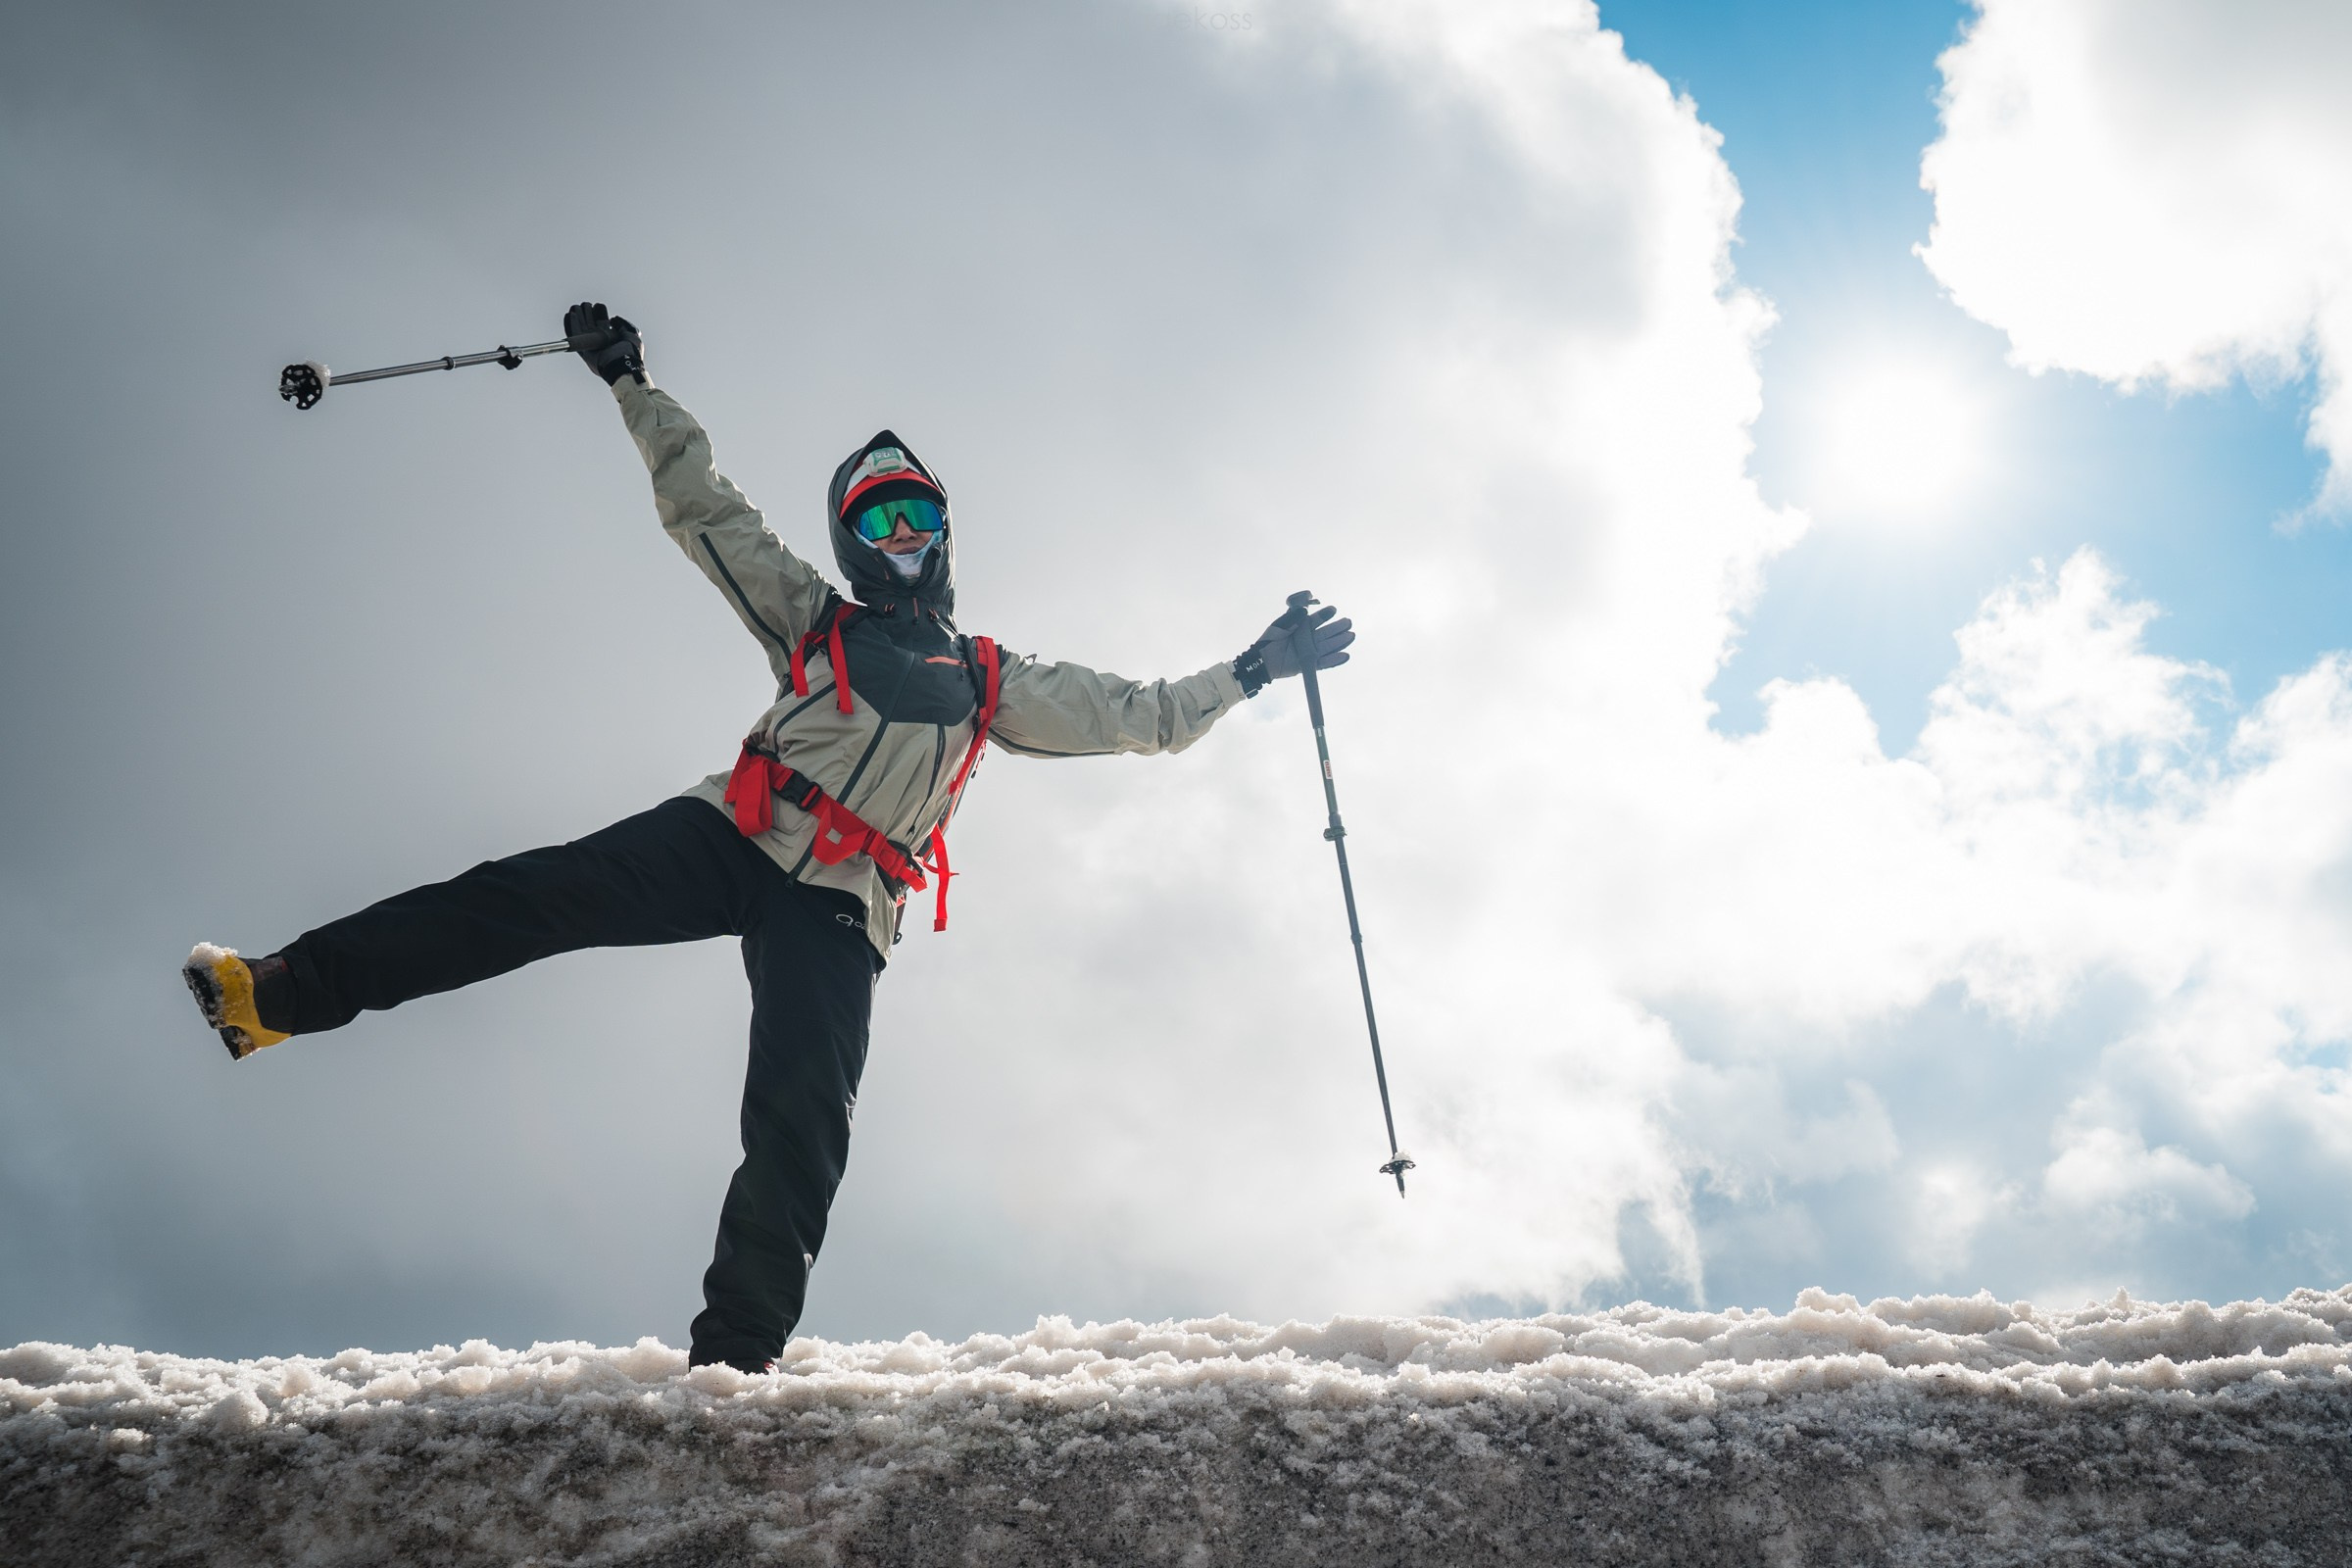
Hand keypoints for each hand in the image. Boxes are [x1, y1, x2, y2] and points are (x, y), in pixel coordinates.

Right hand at [563, 301, 645, 384]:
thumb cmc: (630, 354)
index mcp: (612, 339)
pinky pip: (574, 338)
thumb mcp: (632, 337)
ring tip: (576, 306)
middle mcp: (601, 343)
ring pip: (582, 329)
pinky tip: (570, 315)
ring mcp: (592, 347)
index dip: (599, 314)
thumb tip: (614, 319)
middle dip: (587, 314)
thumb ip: (625, 326)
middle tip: (584, 304)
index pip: (603, 324)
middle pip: (590, 325)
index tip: (597, 305)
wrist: (623, 365)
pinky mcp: (584, 352)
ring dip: (578, 317)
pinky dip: (570, 326)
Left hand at [1235, 601, 1352, 695]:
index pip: (1316, 620)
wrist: (1261, 661)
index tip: (1333, 610)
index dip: (1325, 615)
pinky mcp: (1308, 665)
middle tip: (1348, 622)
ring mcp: (1309, 652)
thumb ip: (1291, 619)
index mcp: (1302, 628)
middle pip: (1326, 633)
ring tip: (1350, 636)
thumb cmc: (1269, 641)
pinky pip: (1323, 663)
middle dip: (1337, 628)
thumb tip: (1304, 610)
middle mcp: (1308, 639)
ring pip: (1327, 647)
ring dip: (1339, 642)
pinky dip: (1334, 660)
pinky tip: (1344, 655)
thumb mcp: (1279, 626)